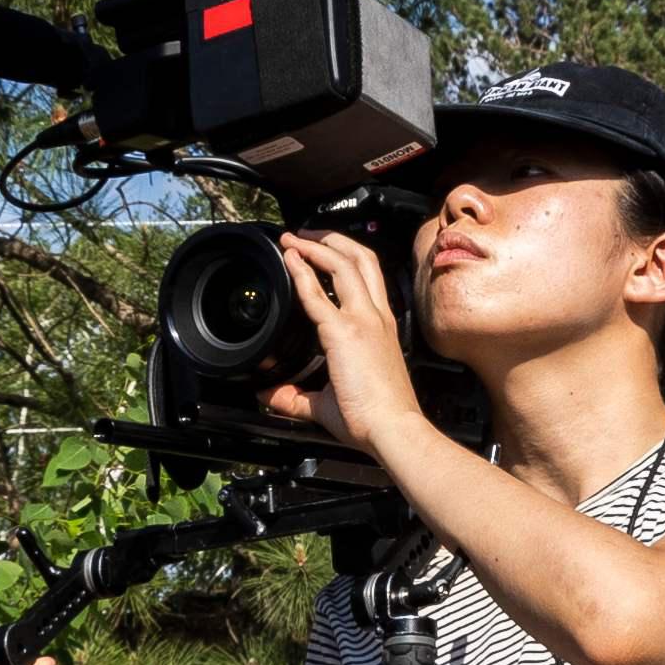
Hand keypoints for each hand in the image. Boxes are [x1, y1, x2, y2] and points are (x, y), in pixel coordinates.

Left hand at [261, 233, 426, 455]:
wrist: (393, 430)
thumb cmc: (375, 418)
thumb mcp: (329, 403)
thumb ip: (298, 397)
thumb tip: (272, 396)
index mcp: (380, 328)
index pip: (365, 280)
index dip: (342, 260)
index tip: (321, 255)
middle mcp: (376, 318)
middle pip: (361, 259)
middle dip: (331, 239)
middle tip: (306, 234)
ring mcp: (364, 321)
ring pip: (345, 264)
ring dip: (317, 246)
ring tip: (295, 238)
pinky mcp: (346, 333)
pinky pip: (319, 295)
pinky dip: (302, 273)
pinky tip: (290, 262)